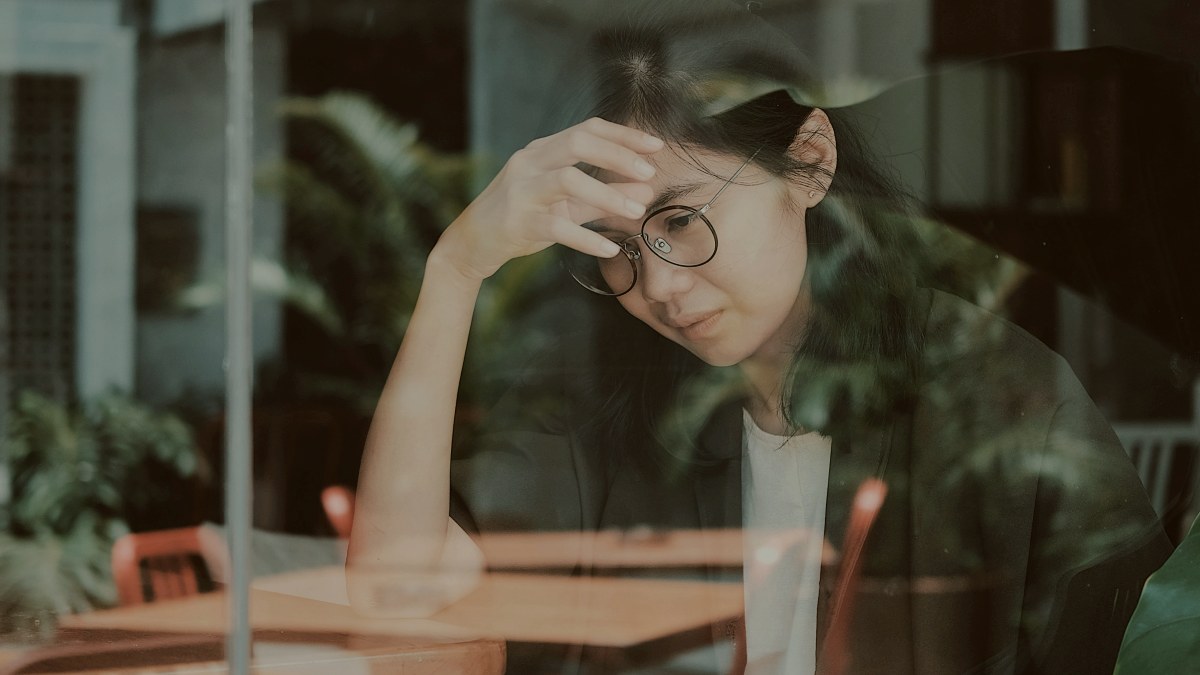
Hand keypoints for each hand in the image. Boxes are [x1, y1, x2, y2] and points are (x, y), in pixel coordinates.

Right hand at [435, 117, 661, 280]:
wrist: (473, 242)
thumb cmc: (523, 217)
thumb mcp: (565, 204)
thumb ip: (603, 197)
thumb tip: (646, 191)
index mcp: (543, 150)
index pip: (587, 129)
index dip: (624, 135)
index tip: (656, 146)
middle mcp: (530, 162)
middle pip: (578, 143)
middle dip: (618, 155)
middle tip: (650, 173)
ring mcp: (522, 191)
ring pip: (568, 181)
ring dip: (607, 194)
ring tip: (637, 212)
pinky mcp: (518, 222)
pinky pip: (557, 227)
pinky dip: (587, 238)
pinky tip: (610, 249)